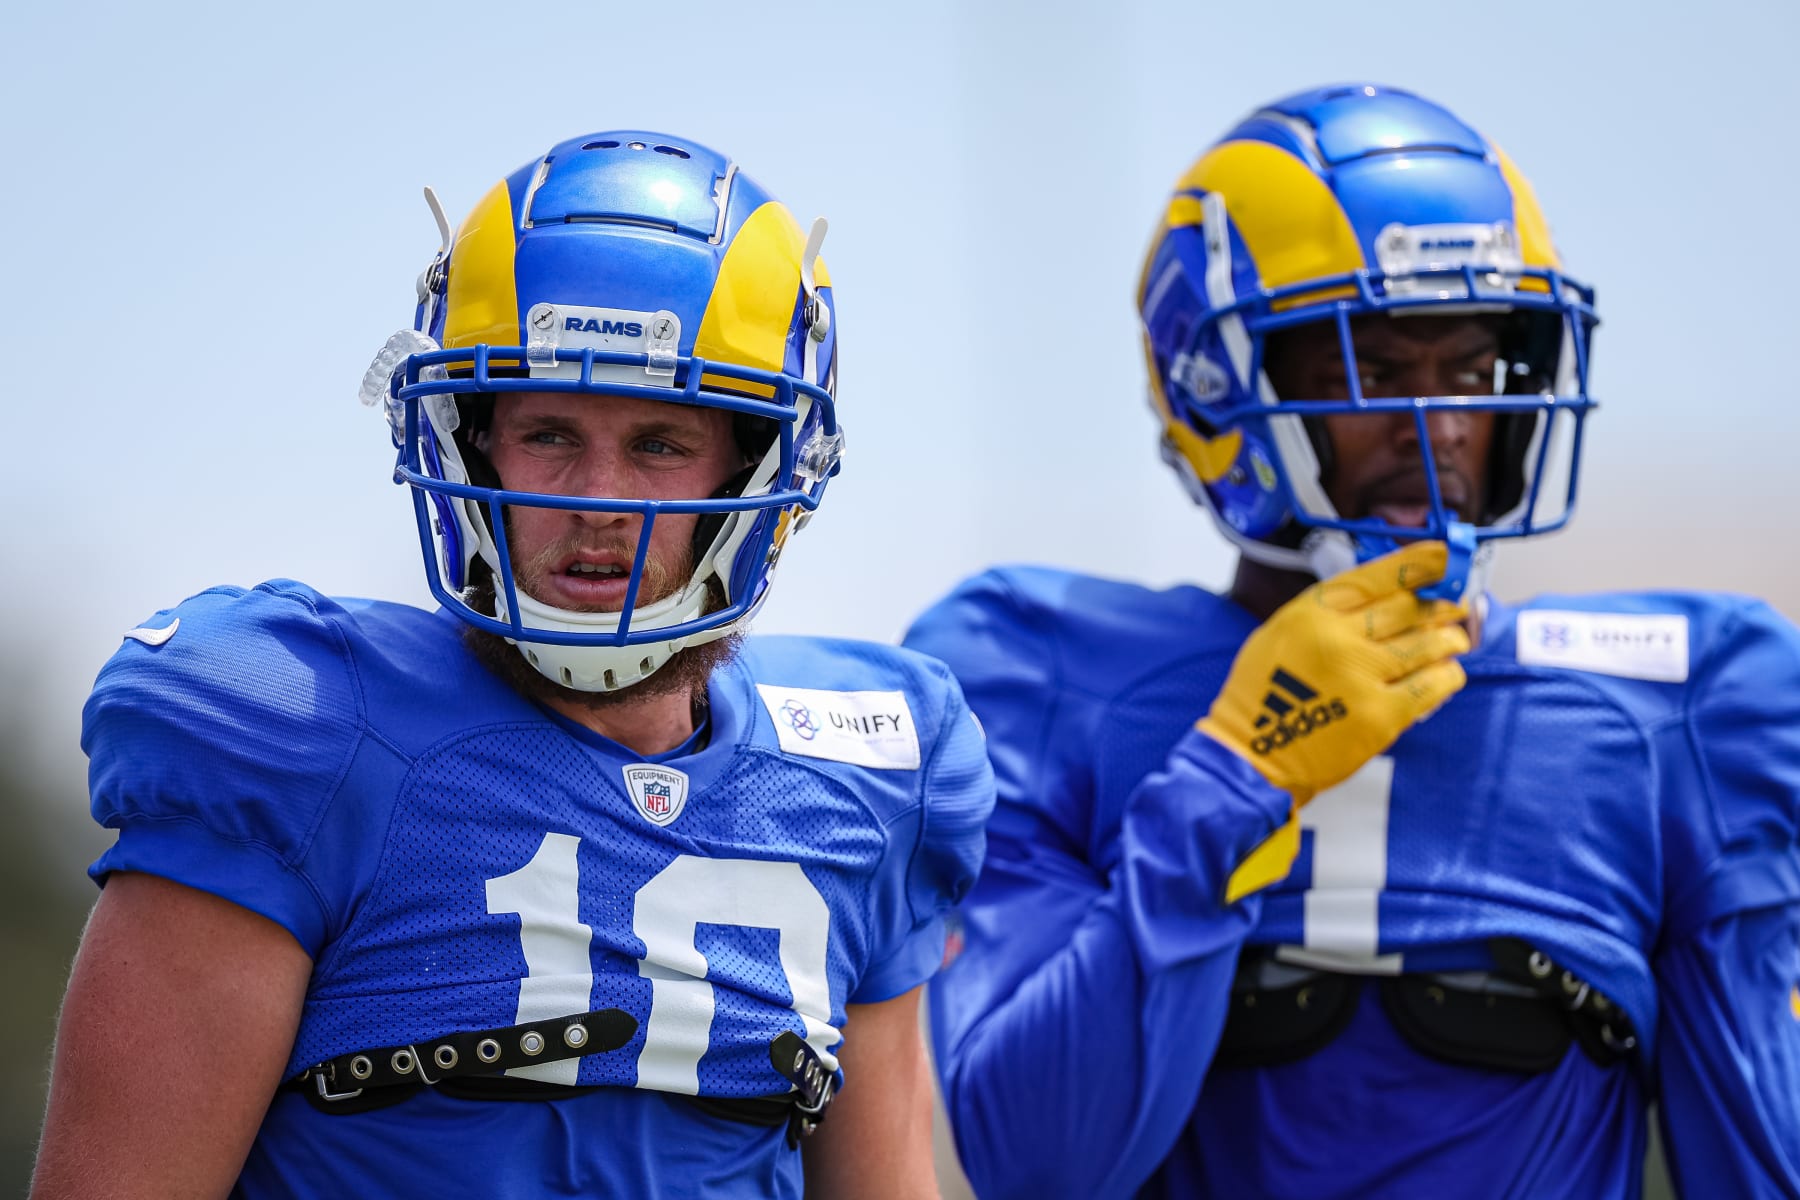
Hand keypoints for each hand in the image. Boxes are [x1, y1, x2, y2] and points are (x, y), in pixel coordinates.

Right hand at [1202, 540, 1469, 805]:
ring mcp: (1362, 677)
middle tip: (1455, 605)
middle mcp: (1339, 638)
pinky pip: (1430, 686)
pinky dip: (1447, 677)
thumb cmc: (1262, 695)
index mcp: (1310, 613)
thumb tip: (1387, 597)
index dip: (1416, 564)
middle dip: (1440, 604)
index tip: (1444, 557)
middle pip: (1407, 608)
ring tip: (1456, 640)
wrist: (1251, 755)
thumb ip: (1327, 613)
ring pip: (1426, 645)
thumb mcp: (1280, 633)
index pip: (1375, 577)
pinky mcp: (1381, 716)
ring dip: (1449, 639)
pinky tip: (1449, 673)